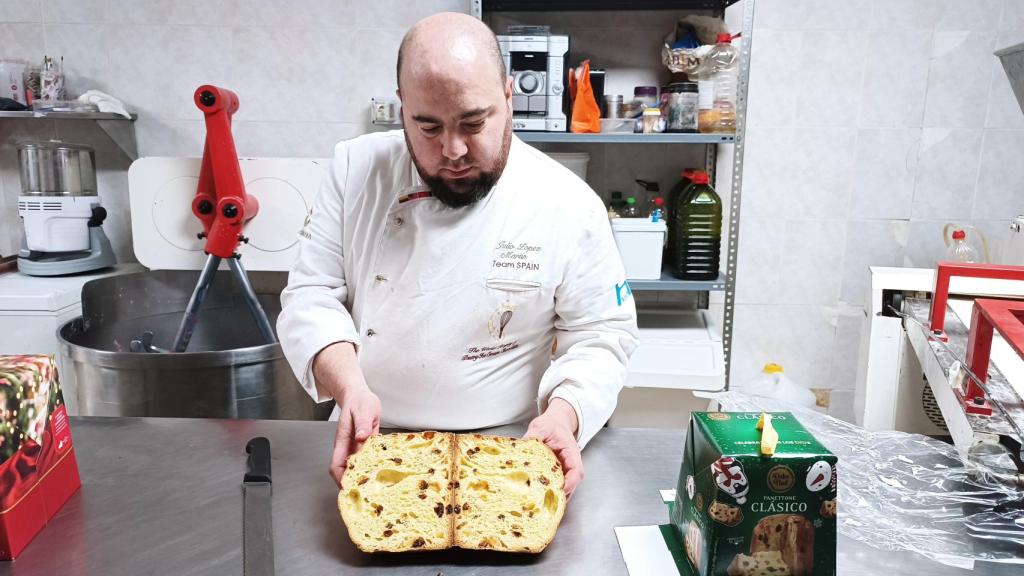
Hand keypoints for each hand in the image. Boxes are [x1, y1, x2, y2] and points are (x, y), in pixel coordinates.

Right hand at [314, 342, 381, 486]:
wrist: (359, 396)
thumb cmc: (359, 402)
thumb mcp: (363, 409)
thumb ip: (362, 423)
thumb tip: (361, 438)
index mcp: (343, 441)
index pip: (336, 466)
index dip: (340, 479)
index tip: (350, 488)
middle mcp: (348, 448)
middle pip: (345, 472)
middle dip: (353, 484)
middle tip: (368, 495)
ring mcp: (356, 449)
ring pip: (357, 469)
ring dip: (364, 479)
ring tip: (378, 489)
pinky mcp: (365, 448)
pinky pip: (367, 462)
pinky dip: (373, 469)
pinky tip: (384, 474)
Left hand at [524, 397, 582, 499]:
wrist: (556, 422)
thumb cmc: (551, 425)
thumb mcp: (540, 427)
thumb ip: (532, 437)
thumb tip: (520, 448)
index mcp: (571, 453)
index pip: (576, 472)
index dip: (569, 484)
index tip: (558, 489)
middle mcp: (570, 464)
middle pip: (571, 486)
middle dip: (559, 496)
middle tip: (543, 504)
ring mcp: (565, 471)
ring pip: (565, 489)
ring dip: (554, 498)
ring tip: (539, 506)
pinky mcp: (557, 474)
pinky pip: (556, 486)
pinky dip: (549, 494)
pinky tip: (536, 499)